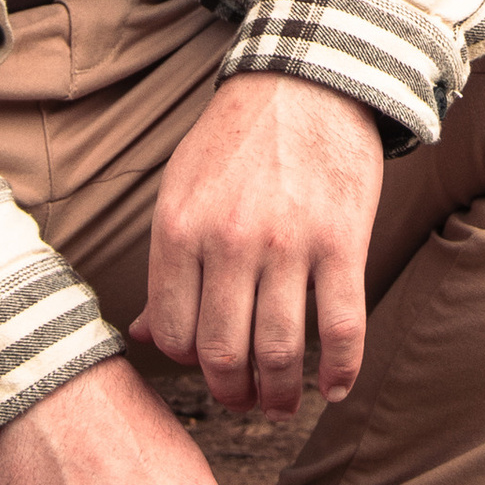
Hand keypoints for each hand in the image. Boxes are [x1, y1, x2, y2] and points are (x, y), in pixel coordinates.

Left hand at [129, 70, 383, 418]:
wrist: (307, 82)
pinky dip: (341, 372)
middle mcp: (230, 242)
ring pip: (281, 352)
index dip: (190, 365)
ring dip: (283, 395)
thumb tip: (142, 337)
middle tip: (246, 401)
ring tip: (284, 402)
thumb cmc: (236, 142)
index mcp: (180, 230)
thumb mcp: (180, 193)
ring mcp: (289, 244)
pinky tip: (334, 387)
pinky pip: (343, 327)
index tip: (209, 368)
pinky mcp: (342, 241)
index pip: (175, 334)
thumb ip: (164, 268)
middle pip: (225, 354)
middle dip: (235, 394)